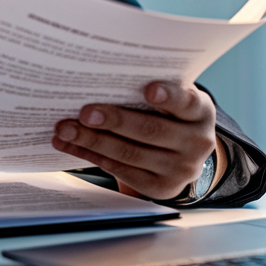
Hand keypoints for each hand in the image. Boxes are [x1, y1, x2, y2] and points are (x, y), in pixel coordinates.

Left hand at [52, 81, 220, 200]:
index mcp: (200, 112)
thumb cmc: (167, 114)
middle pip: (151, 130)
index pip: (187, 102)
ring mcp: (181, 169)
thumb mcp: (171, 100)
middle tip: (84, 112)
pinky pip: (120, 170)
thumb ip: (151, 90)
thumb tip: (101, 77)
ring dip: (92, 140)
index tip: (148, 89)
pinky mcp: (160, 188)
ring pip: (130, 154)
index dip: (169, 96)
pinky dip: (90, 155)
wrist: (183, 154)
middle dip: (114, 121)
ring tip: (65, 128)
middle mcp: (197, 142)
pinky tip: (69, 144)